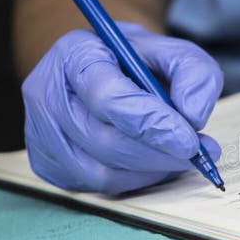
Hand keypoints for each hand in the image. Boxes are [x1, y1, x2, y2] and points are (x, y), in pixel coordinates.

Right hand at [22, 23, 223, 193]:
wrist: (107, 71)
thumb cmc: (141, 62)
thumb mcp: (175, 53)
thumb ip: (194, 74)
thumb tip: (193, 116)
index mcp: (76, 54)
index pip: (108, 97)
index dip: (152, 124)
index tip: (189, 140)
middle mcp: (47, 92)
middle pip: (103, 140)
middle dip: (158, 154)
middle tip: (197, 155)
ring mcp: (42, 132)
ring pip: (100, 171)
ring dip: (150, 171)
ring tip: (180, 158)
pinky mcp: (49, 164)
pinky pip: (97, 187)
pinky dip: (136, 181)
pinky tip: (156, 164)